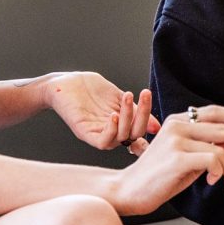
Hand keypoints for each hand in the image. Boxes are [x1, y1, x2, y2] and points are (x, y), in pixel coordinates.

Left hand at [42, 72, 158, 153]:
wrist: (64, 83)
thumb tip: (156, 127)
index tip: (159, 125)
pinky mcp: (85, 133)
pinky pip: (102, 141)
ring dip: (127, 119)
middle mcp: (111, 133)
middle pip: (134, 135)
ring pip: (120, 137)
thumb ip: (134, 111)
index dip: (151, 133)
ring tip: (126, 97)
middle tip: (145, 95)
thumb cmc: (89, 89)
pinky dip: (111, 130)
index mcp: (120, 125)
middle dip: (143, 116)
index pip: (139, 136)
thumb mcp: (117, 98)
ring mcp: (99, 133)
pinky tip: (113, 115)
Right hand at [108, 105, 223, 215]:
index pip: (215, 112)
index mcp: (178, 121)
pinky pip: (214, 160)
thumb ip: (210, 149)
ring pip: (222, 146)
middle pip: (223, 124)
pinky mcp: (178, 157)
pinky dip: (222, 173)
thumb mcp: (190, 161)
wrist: (129, 191)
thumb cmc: (159, 177)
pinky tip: (214, 183)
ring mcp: (177, 139)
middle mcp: (178, 125)